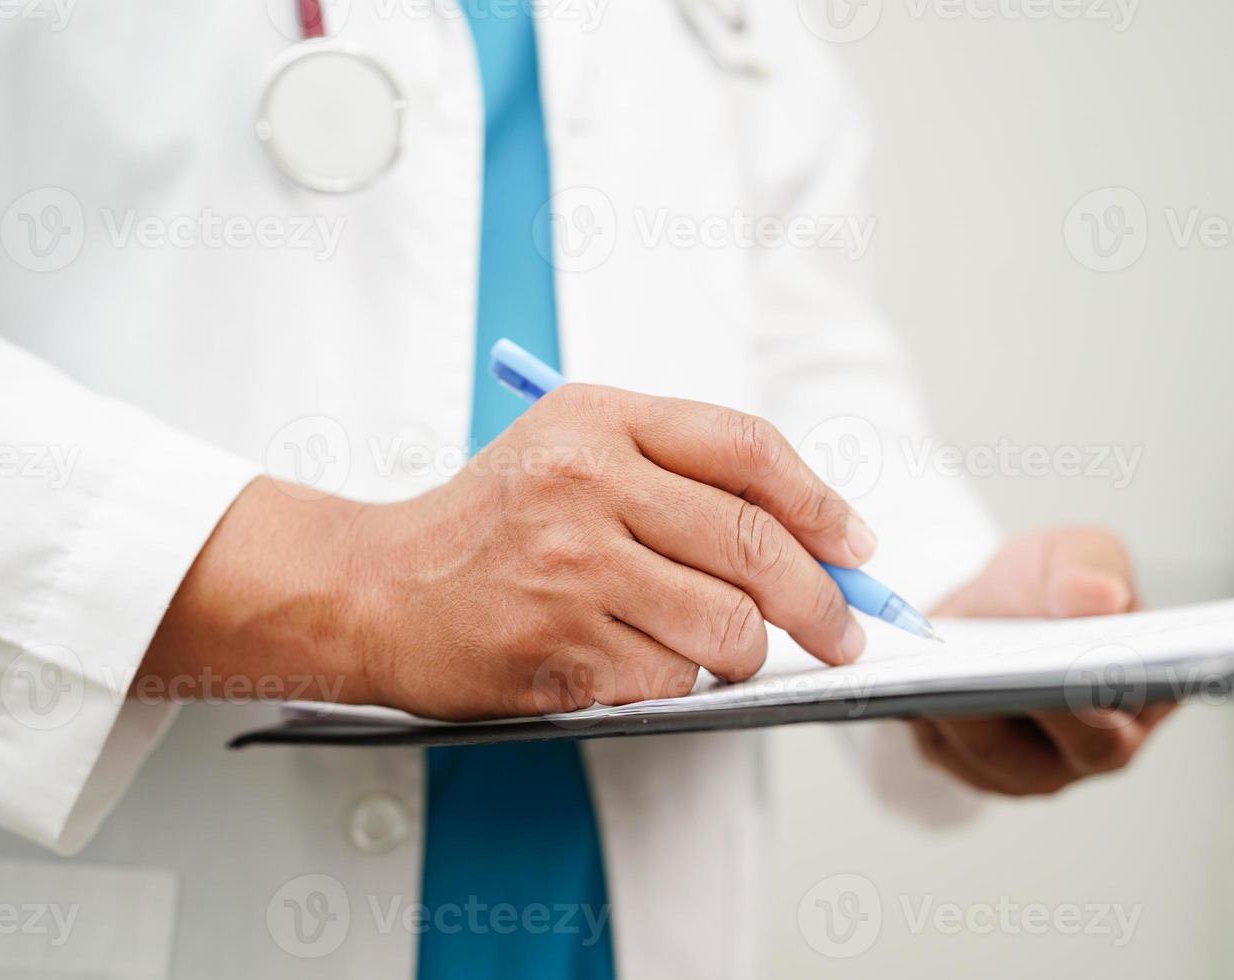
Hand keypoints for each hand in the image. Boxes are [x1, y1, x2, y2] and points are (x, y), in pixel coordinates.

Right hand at [144, 385, 876, 719]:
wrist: (377, 587)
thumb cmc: (490, 523)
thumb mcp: (573, 451)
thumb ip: (680, 473)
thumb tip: (816, 536)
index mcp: (599, 420)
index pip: (748, 449)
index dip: (822, 503)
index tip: (856, 547)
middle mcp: (586, 484)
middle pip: (755, 544)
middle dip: (823, 601)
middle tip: (845, 631)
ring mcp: (570, 568)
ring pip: (727, 626)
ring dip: (745, 652)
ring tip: (723, 648)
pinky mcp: (557, 646)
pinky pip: (669, 679)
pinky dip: (675, 682)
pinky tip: (635, 660)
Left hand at [907, 527, 1174, 795]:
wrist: (986, 606)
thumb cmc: (1044, 586)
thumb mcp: (1073, 554)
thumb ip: (1090, 569)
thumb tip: (1101, 597)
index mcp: (1152, 691)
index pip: (1148, 699)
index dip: (1118, 685)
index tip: (1082, 662)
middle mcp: (1106, 747)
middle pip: (1080, 746)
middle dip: (1038, 706)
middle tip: (997, 672)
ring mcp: (1041, 769)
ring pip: (1003, 756)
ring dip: (969, 715)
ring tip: (939, 675)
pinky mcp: (977, 770)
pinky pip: (950, 753)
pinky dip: (929, 719)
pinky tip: (910, 686)